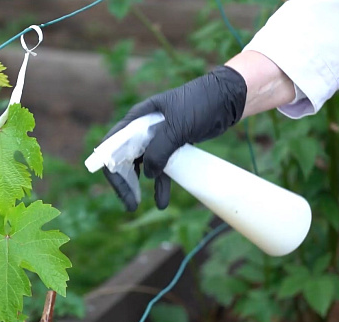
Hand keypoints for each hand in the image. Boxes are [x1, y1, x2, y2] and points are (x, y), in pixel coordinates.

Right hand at [102, 65, 246, 211]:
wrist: (227, 98)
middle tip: (129, 203)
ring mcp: (156, 138)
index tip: (119, 187)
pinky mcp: (171, 146)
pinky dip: (160, 184)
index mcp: (136, 118)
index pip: (112, 145)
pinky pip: (160, 168)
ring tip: (136, 207)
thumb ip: (159, 150)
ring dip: (139, 187)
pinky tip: (162, 201)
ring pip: (142, 166)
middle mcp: (142, 129)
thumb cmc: (200, 103)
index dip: (110, 166)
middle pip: (123, 158)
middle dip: (124, 182)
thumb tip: (147, 175)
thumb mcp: (177, 126)